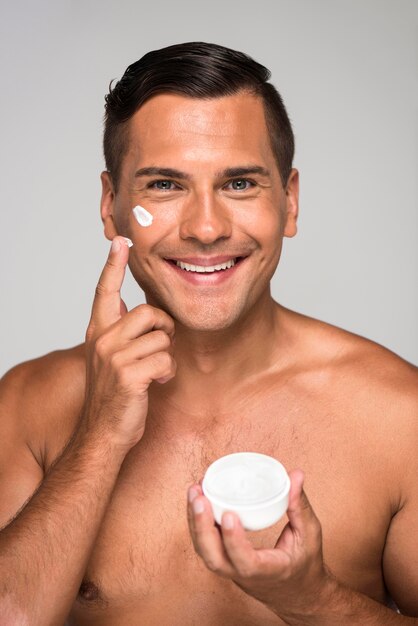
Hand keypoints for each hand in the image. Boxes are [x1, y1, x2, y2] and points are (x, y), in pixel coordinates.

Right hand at [82, 236, 175, 450]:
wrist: (102, 434)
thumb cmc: (114, 396)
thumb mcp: (110, 358)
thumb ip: (120, 332)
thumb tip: (132, 307)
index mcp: (98, 332)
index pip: (105, 291)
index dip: (114, 265)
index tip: (120, 242)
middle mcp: (102, 340)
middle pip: (149, 312)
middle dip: (164, 328)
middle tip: (160, 346)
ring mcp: (113, 357)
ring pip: (162, 338)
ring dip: (166, 357)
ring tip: (154, 372)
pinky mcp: (128, 375)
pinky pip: (165, 360)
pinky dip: (168, 373)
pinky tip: (156, 383)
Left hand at [187, 470, 334, 621]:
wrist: (297, 593)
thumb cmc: (304, 564)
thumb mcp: (308, 535)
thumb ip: (299, 505)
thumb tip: (295, 474)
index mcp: (268, 571)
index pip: (246, 562)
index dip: (234, 540)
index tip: (229, 515)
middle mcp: (244, 574)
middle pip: (214, 559)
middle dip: (202, 527)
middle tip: (200, 497)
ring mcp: (231, 569)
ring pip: (205, 552)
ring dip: (195, 521)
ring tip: (194, 491)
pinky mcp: (224, 560)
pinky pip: (205, 544)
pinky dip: (197, 522)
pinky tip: (197, 498)